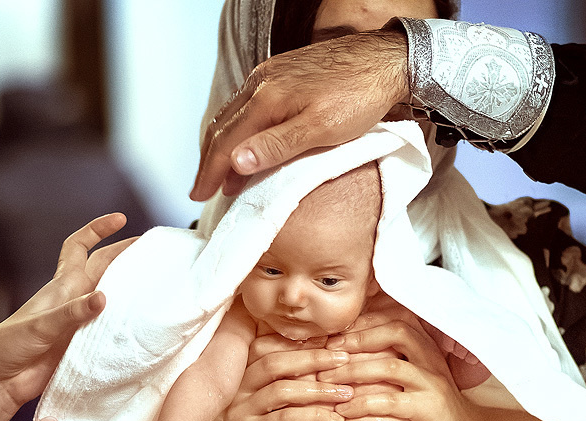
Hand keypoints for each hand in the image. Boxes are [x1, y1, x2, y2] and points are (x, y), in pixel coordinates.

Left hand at [0, 212, 135, 416]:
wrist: (4, 380)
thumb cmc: (12, 346)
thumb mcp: (40, 325)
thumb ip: (72, 313)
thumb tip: (103, 298)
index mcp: (62, 286)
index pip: (80, 247)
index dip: (98, 229)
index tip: (120, 219)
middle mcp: (74, 299)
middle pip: (104, 268)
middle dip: (125, 254)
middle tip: (153, 251)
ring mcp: (81, 321)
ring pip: (112, 297)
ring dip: (130, 289)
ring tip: (157, 284)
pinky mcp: (85, 343)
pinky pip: (111, 328)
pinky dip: (126, 323)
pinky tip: (142, 325)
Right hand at [191, 29, 409, 199]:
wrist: (386, 60)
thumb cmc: (360, 96)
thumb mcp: (320, 130)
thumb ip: (277, 146)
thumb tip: (237, 162)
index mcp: (267, 99)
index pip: (226, 142)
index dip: (210, 171)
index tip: (198, 194)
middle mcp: (262, 83)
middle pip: (223, 127)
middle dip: (210, 161)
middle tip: (202, 188)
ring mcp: (271, 75)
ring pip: (234, 114)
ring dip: (223, 145)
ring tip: (221, 173)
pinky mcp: (284, 73)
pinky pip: (249, 104)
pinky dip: (239, 128)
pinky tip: (246, 141)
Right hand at [224, 335, 352, 420]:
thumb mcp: (279, 410)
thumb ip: (293, 386)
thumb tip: (332, 362)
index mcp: (246, 378)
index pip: (271, 347)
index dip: (303, 343)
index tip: (336, 343)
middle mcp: (239, 390)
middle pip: (276, 361)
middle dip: (315, 358)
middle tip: (346, 360)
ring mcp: (241, 412)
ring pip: (282, 389)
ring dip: (319, 389)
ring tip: (348, 394)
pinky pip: (285, 419)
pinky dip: (314, 417)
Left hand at [317, 305, 482, 420]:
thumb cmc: (430, 413)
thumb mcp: (412, 382)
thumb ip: (390, 365)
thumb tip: (347, 357)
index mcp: (426, 348)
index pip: (395, 319)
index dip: (363, 323)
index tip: (333, 335)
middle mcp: (432, 360)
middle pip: (395, 332)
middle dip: (357, 339)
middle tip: (325, 353)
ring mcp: (433, 384)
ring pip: (390, 366)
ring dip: (354, 371)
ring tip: (326, 381)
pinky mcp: (431, 409)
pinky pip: (391, 402)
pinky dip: (363, 404)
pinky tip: (343, 411)